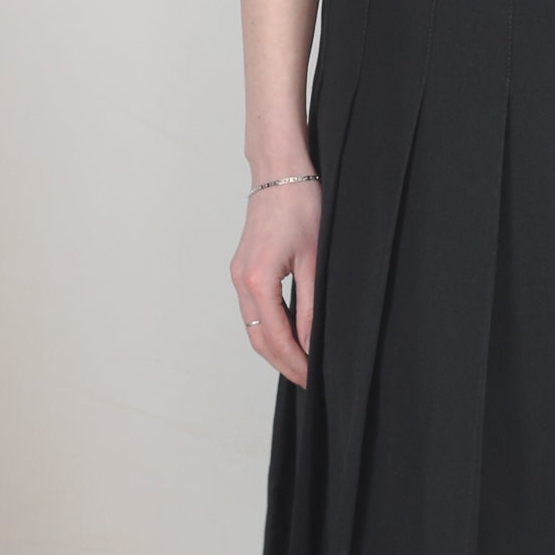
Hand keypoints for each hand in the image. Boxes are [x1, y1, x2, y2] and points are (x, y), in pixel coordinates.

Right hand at [230, 179, 321, 387]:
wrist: (280, 172)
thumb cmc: (302, 207)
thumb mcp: (316, 260)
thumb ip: (312, 306)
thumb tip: (314, 344)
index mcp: (257, 280)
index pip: (276, 338)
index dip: (296, 363)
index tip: (316, 380)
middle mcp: (241, 281)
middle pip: (258, 339)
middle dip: (285, 364)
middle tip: (310, 382)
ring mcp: (239, 275)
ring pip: (254, 327)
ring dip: (276, 349)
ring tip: (304, 365)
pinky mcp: (244, 269)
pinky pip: (254, 310)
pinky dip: (271, 329)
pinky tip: (292, 337)